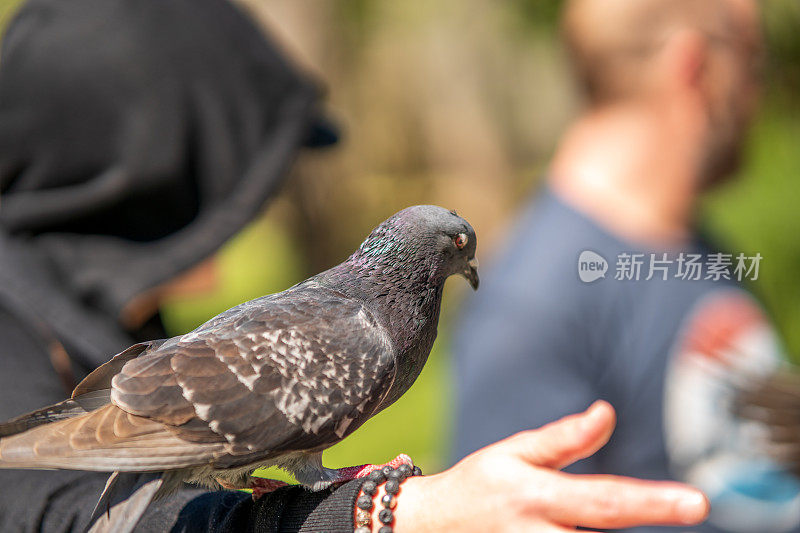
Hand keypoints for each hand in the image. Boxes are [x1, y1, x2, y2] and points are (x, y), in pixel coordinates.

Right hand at [386, 401, 708, 531]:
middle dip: (649, 528)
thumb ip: (564, 438)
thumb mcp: (514, 452)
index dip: (653, 502)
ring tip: (662, 518)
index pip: (605, 500)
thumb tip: (608, 412)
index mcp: (536, 495)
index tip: (698, 502)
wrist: (432, 526)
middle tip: (690, 508)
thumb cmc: (479, 484)